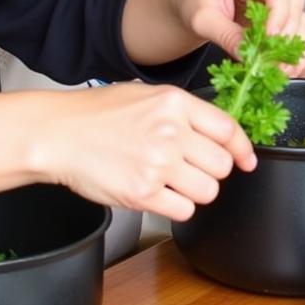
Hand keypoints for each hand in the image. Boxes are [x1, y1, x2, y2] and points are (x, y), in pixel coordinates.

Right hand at [35, 82, 256, 220]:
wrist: (58, 133)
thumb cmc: (97, 113)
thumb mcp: (146, 94)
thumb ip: (184, 111)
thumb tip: (220, 133)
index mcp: (175, 103)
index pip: (228, 130)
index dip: (242, 148)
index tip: (246, 160)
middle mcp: (170, 132)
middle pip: (222, 165)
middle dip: (212, 171)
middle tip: (191, 168)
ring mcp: (157, 164)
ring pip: (208, 191)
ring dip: (195, 191)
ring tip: (171, 181)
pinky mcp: (142, 194)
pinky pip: (183, 210)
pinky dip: (175, 206)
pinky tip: (158, 193)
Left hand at [170, 0, 304, 68]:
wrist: (188, 4)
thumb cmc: (191, 4)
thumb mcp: (201, 20)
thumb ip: (226, 35)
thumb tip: (250, 56)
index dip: (278, 14)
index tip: (268, 41)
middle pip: (292, 0)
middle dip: (285, 34)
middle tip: (275, 62)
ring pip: (299, 14)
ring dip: (294, 43)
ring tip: (282, 68)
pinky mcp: (278, 10)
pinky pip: (298, 26)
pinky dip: (295, 46)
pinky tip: (287, 64)